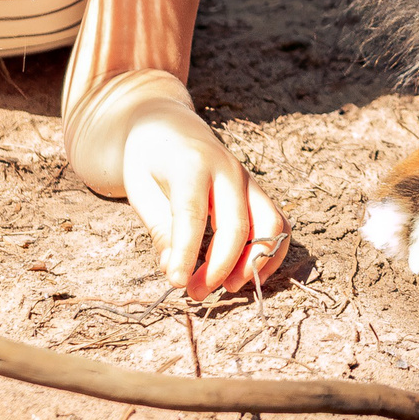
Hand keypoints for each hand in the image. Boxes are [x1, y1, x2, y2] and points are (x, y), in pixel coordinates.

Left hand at [120, 99, 285, 299]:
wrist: (170, 126)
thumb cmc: (150, 160)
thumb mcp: (140, 190)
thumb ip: (160, 229)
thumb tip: (175, 269)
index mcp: (191, 164)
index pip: (193, 214)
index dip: (187, 253)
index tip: (177, 283)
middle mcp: (227, 170)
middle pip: (237, 225)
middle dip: (219, 267)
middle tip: (194, 293)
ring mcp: (247, 180)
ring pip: (270, 224)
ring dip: (254, 262)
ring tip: (227, 286)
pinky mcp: (257, 191)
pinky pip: (278, 224)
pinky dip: (270, 253)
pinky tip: (247, 273)